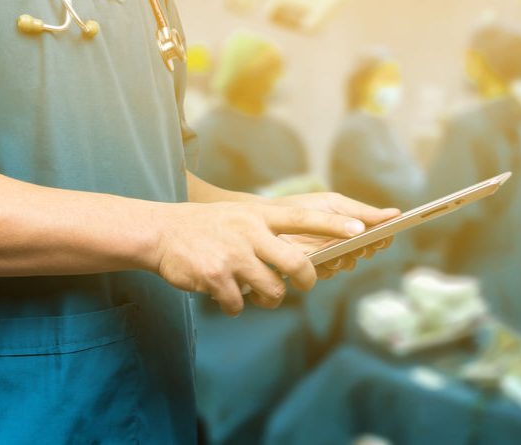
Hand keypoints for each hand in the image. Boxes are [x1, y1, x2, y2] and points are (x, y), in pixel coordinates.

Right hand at [151, 200, 377, 315]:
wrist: (160, 233)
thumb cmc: (207, 227)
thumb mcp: (239, 216)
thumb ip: (267, 230)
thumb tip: (301, 259)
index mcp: (258, 215)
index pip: (304, 219)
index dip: (333, 226)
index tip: (360, 230)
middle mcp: (250, 232)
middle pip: (296, 264)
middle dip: (306, 280)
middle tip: (305, 285)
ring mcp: (234, 255)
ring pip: (272, 290)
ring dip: (267, 298)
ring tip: (254, 293)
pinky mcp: (217, 277)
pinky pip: (240, 304)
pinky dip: (236, 305)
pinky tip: (224, 295)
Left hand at [269, 193, 399, 279]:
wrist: (264, 219)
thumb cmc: (302, 208)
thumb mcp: (332, 204)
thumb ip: (361, 211)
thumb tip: (395, 214)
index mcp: (352, 225)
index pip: (377, 234)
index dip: (382, 238)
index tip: (383, 236)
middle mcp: (344, 243)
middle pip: (364, 251)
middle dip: (363, 248)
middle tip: (360, 244)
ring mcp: (329, 257)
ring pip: (347, 263)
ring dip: (345, 258)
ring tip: (339, 250)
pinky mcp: (312, 268)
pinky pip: (328, 272)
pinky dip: (327, 266)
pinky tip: (322, 258)